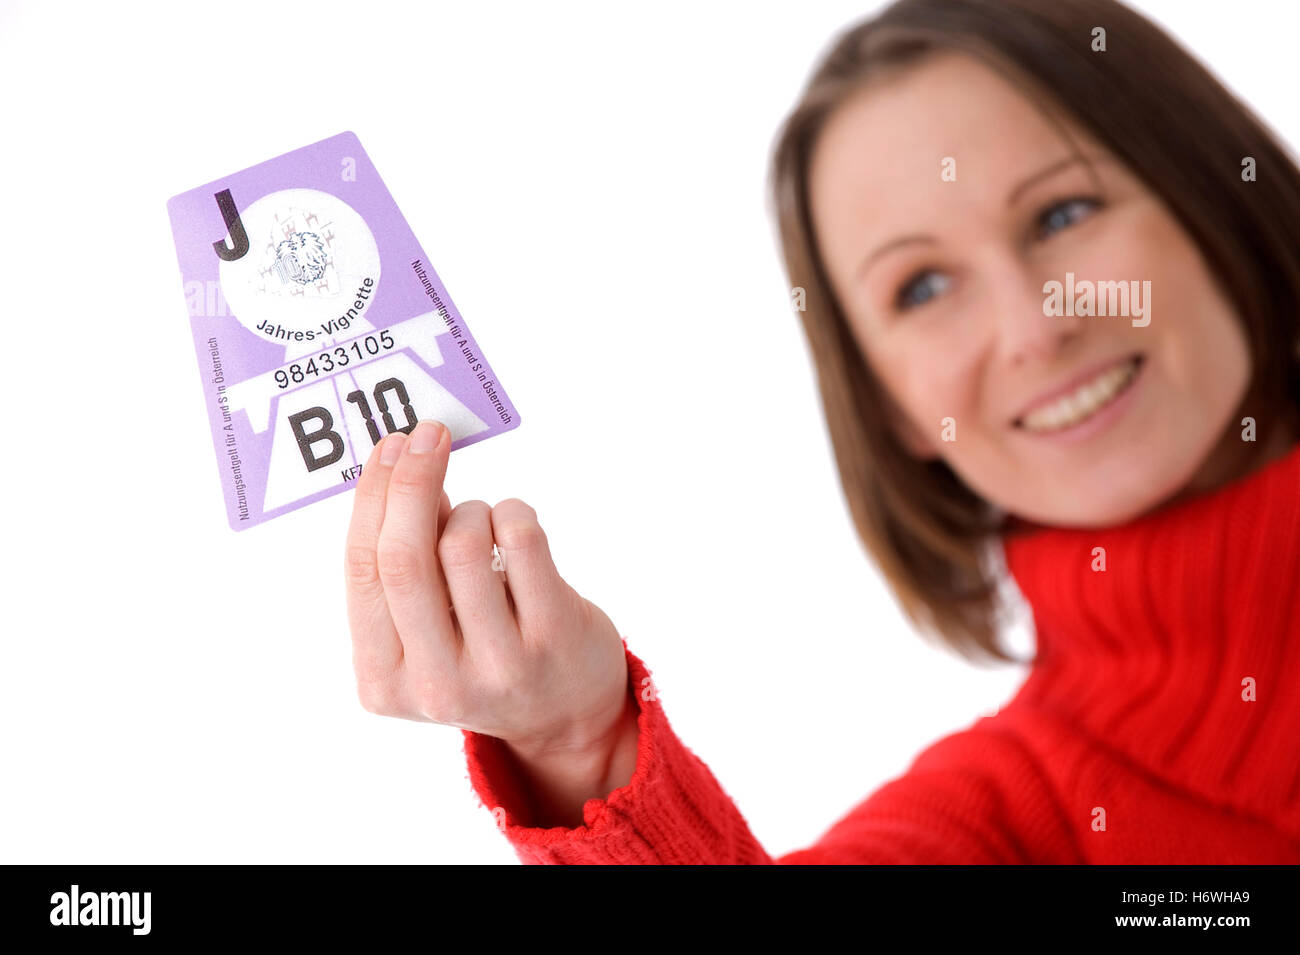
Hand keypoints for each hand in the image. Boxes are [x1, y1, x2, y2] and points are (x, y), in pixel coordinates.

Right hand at [343, 419, 631, 761]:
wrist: (568, 715)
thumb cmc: (484, 652)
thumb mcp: (427, 629)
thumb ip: (407, 563)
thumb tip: (400, 467)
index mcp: (384, 681)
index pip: (363, 571)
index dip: (373, 499)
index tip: (391, 447)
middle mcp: (436, 683)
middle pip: (404, 558)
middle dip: (412, 482)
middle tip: (428, 434)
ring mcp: (498, 666)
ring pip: (464, 544)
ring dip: (474, 509)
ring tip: (485, 521)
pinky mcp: (553, 637)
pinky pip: (522, 540)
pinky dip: (514, 513)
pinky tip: (516, 527)